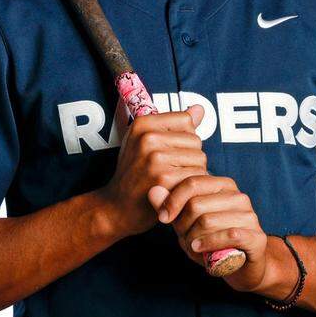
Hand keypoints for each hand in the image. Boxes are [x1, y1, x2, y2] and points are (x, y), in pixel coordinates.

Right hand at [96, 105, 206, 238]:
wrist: (116, 207)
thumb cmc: (133, 174)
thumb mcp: (144, 143)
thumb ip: (172, 126)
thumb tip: (200, 109)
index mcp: (143, 124)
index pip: (186, 120)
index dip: (183, 138)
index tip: (169, 152)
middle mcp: (148, 137)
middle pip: (196, 140)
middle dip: (190, 157)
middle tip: (171, 170)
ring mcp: (156, 158)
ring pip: (200, 159)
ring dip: (193, 173)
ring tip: (173, 181)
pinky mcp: (164, 178)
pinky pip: (197, 176)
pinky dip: (191, 187)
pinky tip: (176, 191)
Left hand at [156, 174, 271, 291]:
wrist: (241, 267)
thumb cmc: (211, 241)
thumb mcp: (186, 223)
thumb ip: (170, 206)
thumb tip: (153, 190)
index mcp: (223, 186)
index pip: (192, 183)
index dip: (173, 200)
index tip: (163, 218)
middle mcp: (238, 196)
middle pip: (196, 204)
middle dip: (182, 225)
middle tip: (183, 237)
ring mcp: (249, 215)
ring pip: (208, 221)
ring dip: (193, 238)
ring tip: (193, 246)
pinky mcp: (256, 237)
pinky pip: (228, 236)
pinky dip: (209, 244)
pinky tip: (200, 250)